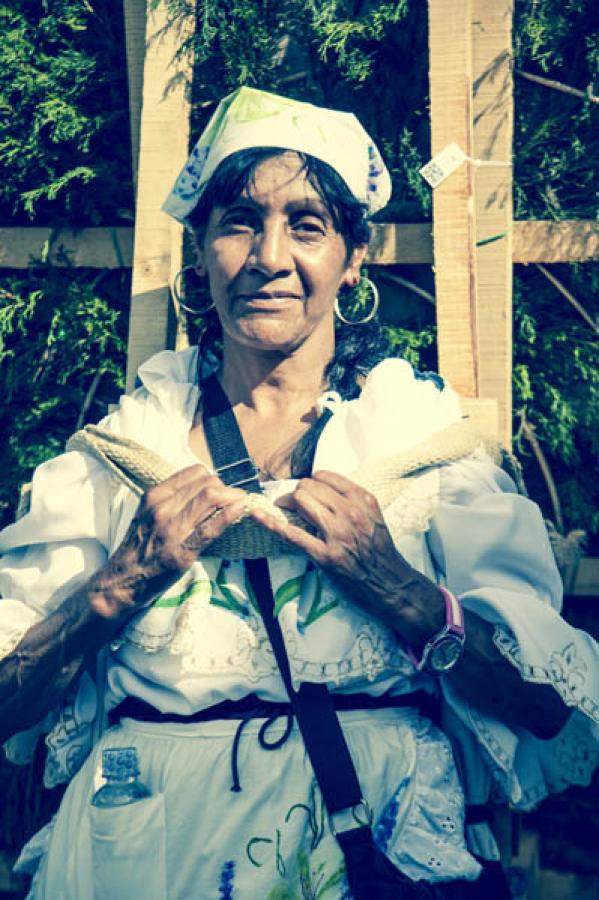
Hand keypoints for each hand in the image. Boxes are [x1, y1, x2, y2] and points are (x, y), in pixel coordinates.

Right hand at [89, 464, 249, 617]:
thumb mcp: (148, 514)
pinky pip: (211, 528)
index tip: (220, 488)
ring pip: (211, 498)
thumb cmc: (139, 548)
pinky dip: (230, 515)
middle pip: (207, 483)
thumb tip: (203, 489)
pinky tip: (241, 510)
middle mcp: (163, 508)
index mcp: (154, 496)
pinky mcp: (182, 551)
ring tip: (242, 503)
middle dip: (226, 488)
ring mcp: (172, 529)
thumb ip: (172, 500)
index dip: (213, 478)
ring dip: (233, 497)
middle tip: (234, 499)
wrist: (121, 581)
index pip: (195, 473)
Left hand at [249, 471, 444, 639]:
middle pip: (309, 487)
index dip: (311, 483)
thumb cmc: (379, 552)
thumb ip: (351, 501)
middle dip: (297, 493)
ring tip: (286, 512)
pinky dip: (271, 523)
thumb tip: (320, 490)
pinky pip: (291, 533)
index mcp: (363, 500)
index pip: (325, 477)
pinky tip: (257, 516)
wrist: (391, 584)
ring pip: (300, 501)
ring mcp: (337, 534)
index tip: (307, 492)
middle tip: (293, 504)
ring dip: (287, 505)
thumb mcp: (372, 517)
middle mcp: (351, 513)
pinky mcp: (325, 556)